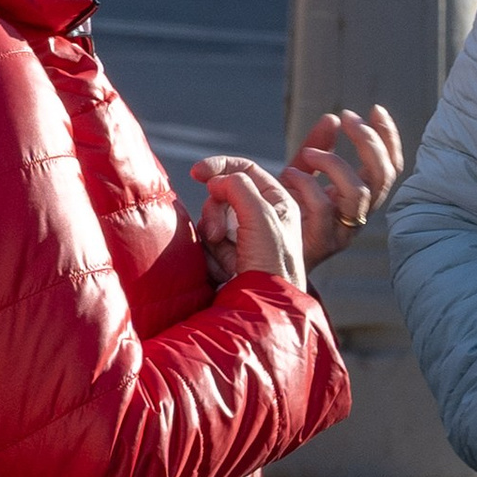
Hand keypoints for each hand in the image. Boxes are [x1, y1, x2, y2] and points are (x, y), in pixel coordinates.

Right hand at [189, 154, 308, 291]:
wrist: (263, 309)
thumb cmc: (271, 264)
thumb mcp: (261, 217)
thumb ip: (239, 188)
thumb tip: (217, 180)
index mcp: (279, 203)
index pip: (246, 170)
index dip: (221, 167)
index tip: (197, 172)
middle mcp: (263, 217)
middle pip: (224, 195)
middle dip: (215, 211)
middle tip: (216, 234)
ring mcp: (245, 237)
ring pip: (213, 218)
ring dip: (212, 236)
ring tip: (225, 260)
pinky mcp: (230, 256)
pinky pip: (208, 242)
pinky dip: (210, 254)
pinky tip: (223, 269)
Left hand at [278, 103, 401, 266]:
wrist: (260, 255)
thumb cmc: (282, 214)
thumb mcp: (301, 173)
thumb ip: (317, 147)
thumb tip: (333, 118)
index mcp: (360, 199)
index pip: (390, 167)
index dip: (389, 138)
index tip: (375, 109)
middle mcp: (358, 216)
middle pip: (384, 177)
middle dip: (369, 142)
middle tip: (348, 118)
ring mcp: (342, 232)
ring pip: (360, 193)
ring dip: (336, 164)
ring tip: (309, 154)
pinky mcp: (321, 243)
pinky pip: (325, 209)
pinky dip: (308, 185)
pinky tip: (290, 174)